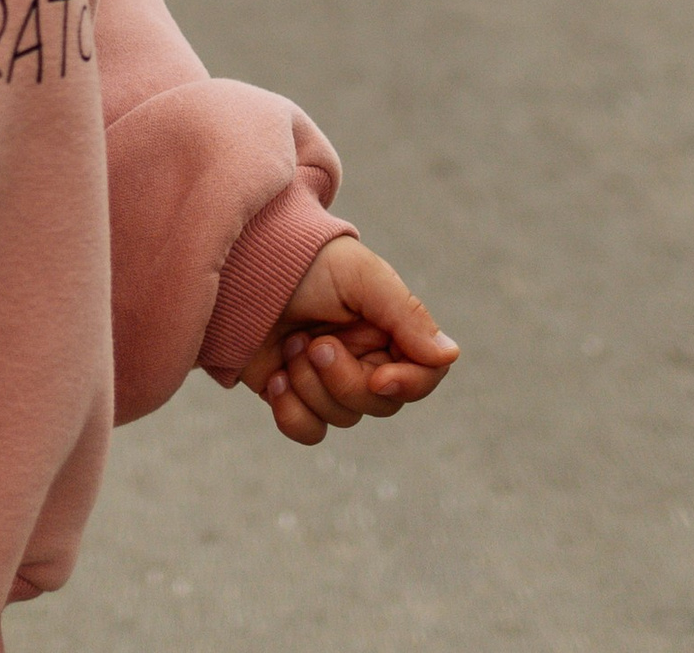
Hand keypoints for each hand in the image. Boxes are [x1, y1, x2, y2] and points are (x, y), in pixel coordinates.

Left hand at [237, 236, 457, 445]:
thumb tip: (450, 355)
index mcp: (390, 326)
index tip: (380, 378)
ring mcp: (330, 380)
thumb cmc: (308, 262)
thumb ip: (406, 315)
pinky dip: (291, 412)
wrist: (244, 269)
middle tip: (314, 344)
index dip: (408, 383)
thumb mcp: (362, 277)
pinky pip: (310, 431)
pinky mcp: (297, 398)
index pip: (424, 372)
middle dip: (343, 380)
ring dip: (310, 386)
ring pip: (343, 417)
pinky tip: (276, 379)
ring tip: (290, 346)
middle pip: (381, 403)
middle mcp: (366, 356)